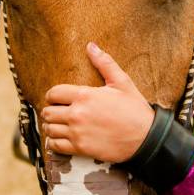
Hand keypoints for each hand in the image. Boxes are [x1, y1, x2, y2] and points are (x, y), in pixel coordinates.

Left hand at [41, 42, 154, 161]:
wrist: (145, 137)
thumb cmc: (134, 108)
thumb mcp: (122, 82)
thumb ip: (104, 63)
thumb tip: (91, 46)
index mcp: (85, 95)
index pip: (53, 93)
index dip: (52, 95)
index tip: (57, 98)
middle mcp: (77, 113)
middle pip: (48, 112)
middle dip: (51, 110)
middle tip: (58, 111)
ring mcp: (77, 132)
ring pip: (49, 129)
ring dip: (51, 126)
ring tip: (58, 124)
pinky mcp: (80, 148)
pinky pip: (55, 146)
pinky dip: (54, 142)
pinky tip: (60, 138)